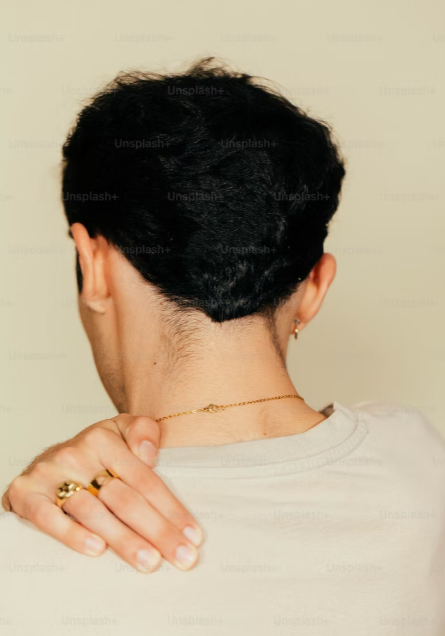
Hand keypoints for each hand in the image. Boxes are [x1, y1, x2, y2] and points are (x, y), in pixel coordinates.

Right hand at [2, 414, 202, 572]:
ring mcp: (50, 474)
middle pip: (124, 499)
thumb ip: (143, 431)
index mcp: (104, 439)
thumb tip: (149, 454)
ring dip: (124, 540)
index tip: (192, 535)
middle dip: (157, 531)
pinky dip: (72, 535)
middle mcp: (77, 454)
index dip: (171, 508)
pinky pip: (49, 519)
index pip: (145, 479)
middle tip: (181, 556)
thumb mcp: (121, 430)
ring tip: (149, 562)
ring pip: (93, 512)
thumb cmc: (93, 452)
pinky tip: (97, 550)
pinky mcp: (27, 494)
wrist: (45, 459)